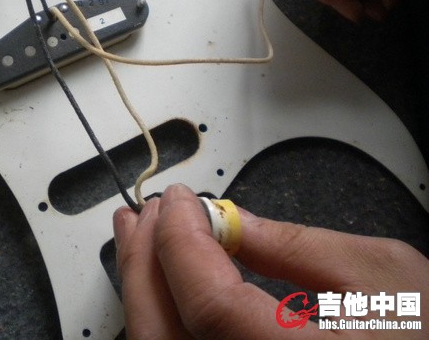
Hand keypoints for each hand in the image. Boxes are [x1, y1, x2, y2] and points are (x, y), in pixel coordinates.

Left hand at [113, 184, 428, 338]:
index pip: (210, 305)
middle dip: (145, 263)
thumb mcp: (384, 277)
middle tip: (145, 214)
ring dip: (145, 288)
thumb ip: (297, 246)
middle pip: (167, 334)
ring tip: (142, 238)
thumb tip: (230, 221)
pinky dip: (165, 315)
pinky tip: (166, 282)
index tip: (178, 200)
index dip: (182, 242)